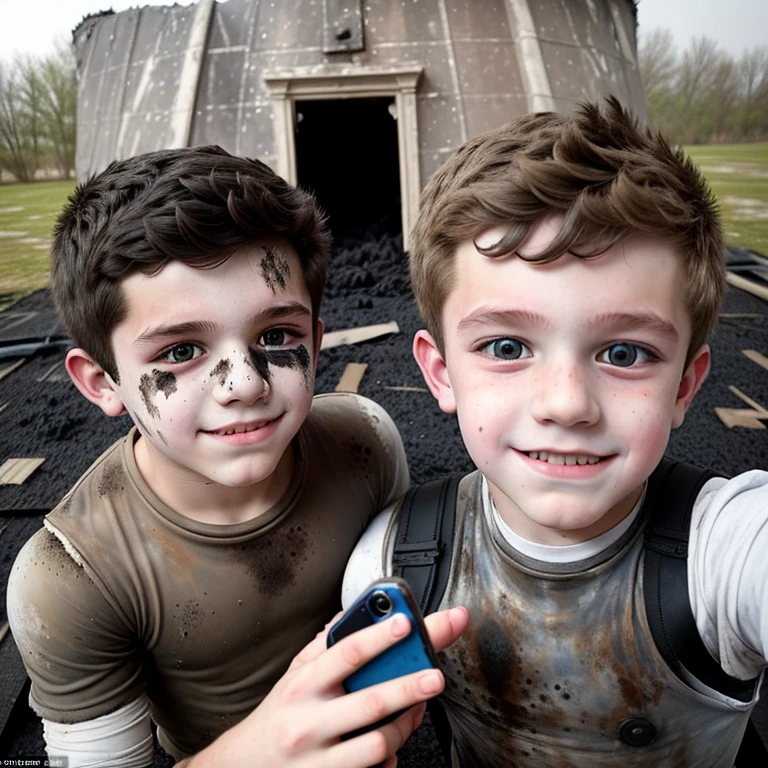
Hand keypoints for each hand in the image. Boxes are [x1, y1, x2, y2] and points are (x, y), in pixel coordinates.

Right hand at [182, 605, 468, 767]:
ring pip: (378, 743)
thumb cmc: (279, 715)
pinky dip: (389, 758)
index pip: (346, 653)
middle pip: (370, 702)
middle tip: (435, 676)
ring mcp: (319, 758)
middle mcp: (309, 721)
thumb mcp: (294, 674)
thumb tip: (355, 613)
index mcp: (304, 684)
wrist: (245, 765)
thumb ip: (324, 645)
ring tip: (416, 710)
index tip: (406, 622)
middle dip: (408, 687)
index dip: (379, 636)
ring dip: (406, 725)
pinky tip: (390, 746)